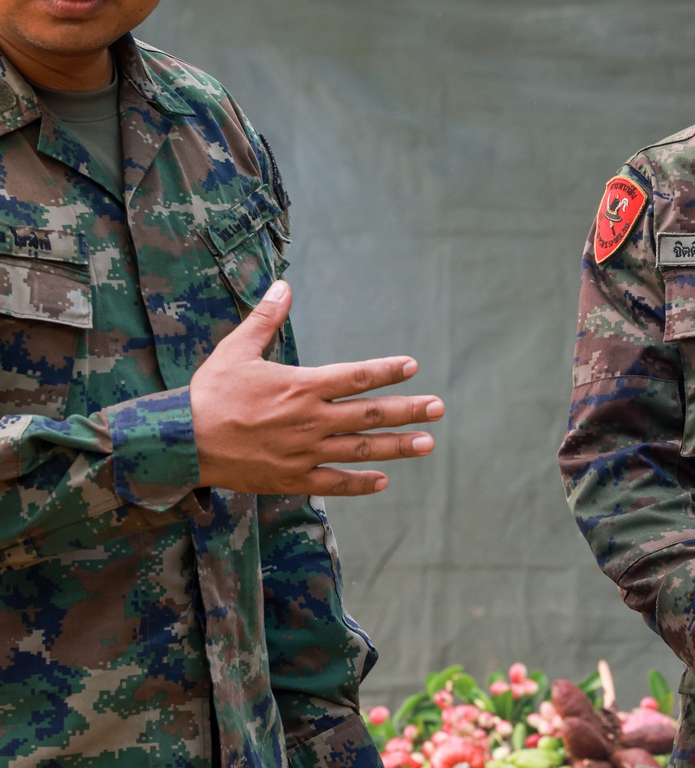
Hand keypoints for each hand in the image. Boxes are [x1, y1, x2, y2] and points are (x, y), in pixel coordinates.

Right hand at [189, 279, 443, 494]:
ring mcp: (304, 452)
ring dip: (396, 447)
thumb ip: (265, 319)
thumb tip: (283, 285)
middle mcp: (310, 420)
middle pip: (369, 414)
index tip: (412, 366)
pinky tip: (381, 480)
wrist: (183, 442)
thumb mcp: (236, 349)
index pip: (356, 376)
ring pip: (360, 450)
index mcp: (301, 386)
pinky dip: (359, 482)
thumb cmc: (209, 393)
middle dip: (407, 410)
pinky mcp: (292, 478)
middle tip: (438, 408)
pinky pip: (333, 482)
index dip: (387, 370)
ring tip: (426, 444)